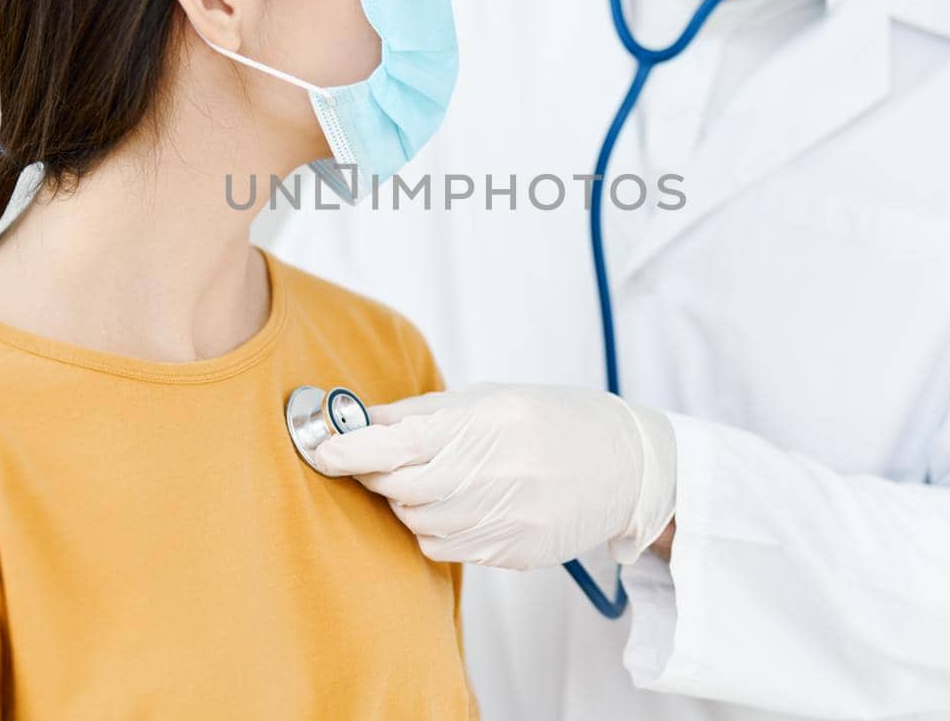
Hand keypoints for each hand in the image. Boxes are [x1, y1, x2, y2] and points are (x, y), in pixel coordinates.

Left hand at [311, 382, 675, 570]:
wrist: (627, 467)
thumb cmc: (557, 420)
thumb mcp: (494, 398)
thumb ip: (425, 412)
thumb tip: (362, 421)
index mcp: (492, 423)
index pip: (402, 441)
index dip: (353, 448)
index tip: (322, 448)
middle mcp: (499, 473)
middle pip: (401, 486)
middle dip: (375, 473)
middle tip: (371, 459)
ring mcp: (507, 519)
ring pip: (417, 522)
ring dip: (405, 502)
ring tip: (429, 478)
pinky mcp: (512, 552)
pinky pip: (444, 547)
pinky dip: (432, 528)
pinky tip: (453, 505)